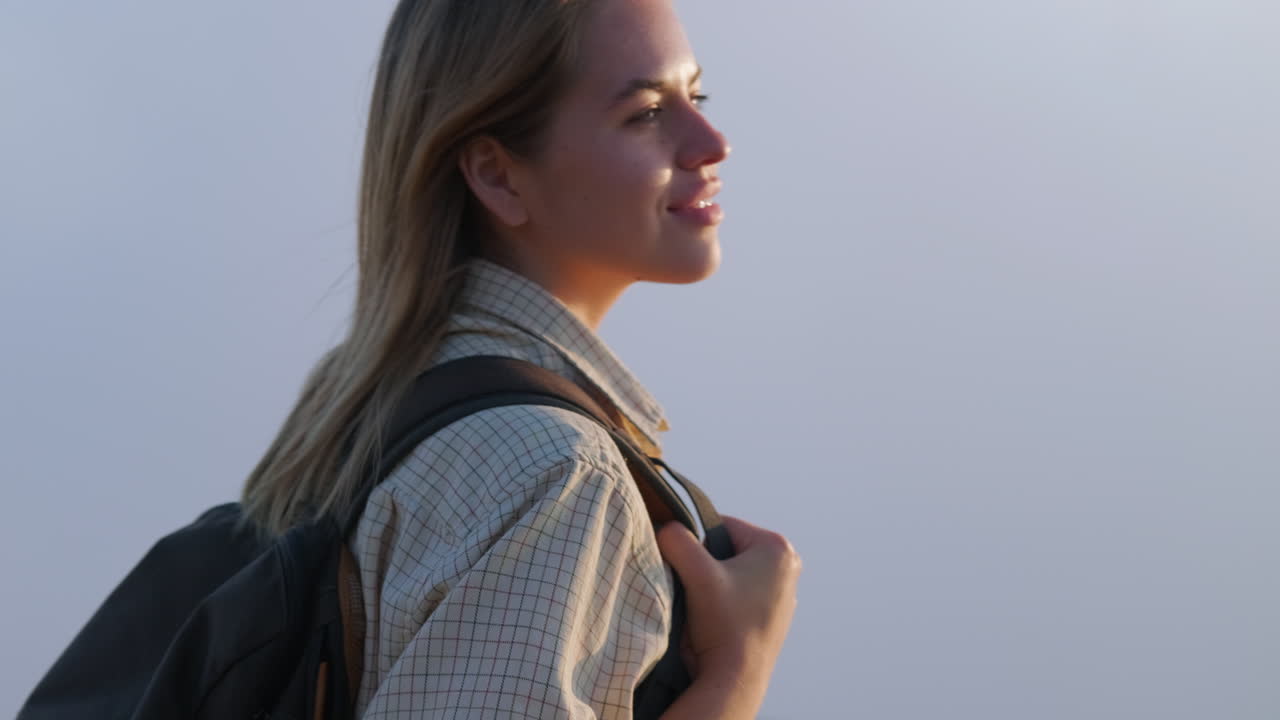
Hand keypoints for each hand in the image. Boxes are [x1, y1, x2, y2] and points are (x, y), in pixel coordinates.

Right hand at [655, 515, 801, 682]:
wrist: (735, 679)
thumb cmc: (723, 625)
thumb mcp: (696, 572)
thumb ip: (676, 539)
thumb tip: (666, 528)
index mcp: (778, 549)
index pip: (721, 526)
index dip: (697, 544)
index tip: (692, 570)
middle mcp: (787, 568)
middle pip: (727, 550)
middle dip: (707, 566)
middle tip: (699, 589)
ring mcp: (782, 595)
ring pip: (731, 574)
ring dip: (713, 585)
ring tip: (708, 607)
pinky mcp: (773, 617)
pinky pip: (739, 596)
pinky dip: (724, 604)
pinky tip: (717, 621)